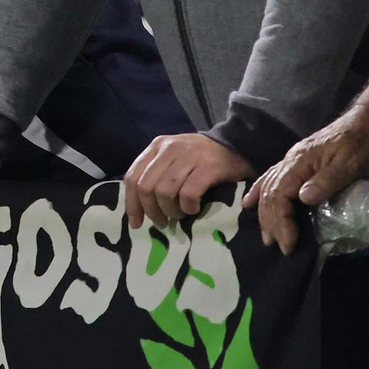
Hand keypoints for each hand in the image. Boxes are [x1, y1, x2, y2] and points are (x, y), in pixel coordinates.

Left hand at [124, 133, 254, 229]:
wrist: (237, 145)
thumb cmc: (201, 159)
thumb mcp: (173, 159)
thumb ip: (155, 174)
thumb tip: (138, 207)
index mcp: (156, 147)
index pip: (132, 177)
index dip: (132, 203)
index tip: (136, 223)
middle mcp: (169, 149)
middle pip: (146, 186)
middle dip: (151, 211)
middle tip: (163, 222)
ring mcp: (188, 156)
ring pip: (164, 191)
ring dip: (170, 210)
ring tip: (180, 215)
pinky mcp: (208, 167)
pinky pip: (188, 193)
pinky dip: (188, 206)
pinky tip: (194, 209)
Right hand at [244, 104, 368, 254]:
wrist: (368, 122)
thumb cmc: (360, 144)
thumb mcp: (348, 165)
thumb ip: (325, 181)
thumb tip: (302, 199)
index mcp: (299, 163)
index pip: (279, 195)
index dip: (281, 221)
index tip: (288, 244)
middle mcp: (290, 162)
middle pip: (270, 193)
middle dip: (271, 221)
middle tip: (277, 246)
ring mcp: (292, 161)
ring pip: (268, 187)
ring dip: (264, 212)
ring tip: (266, 234)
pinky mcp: (298, 162)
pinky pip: (272, 178)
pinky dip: (259, 191)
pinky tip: (250, 201)